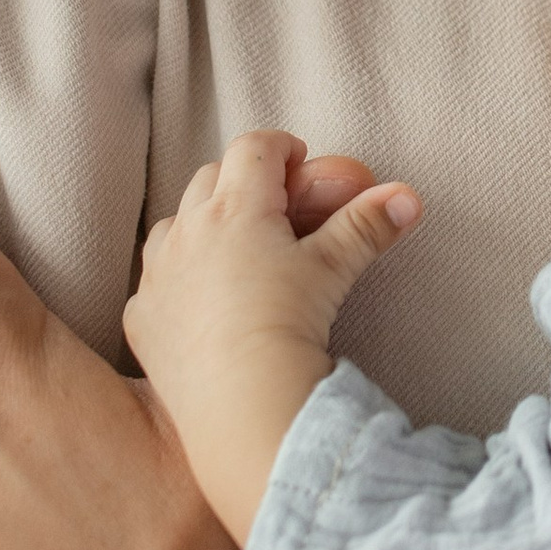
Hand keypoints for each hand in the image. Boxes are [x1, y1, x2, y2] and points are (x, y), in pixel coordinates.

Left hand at [126, 131, 419, 539]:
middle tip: (274, 202)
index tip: (298, 160)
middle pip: (211, 178)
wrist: (241, 400)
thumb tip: (409, 197)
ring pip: (174, 224)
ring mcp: (158, 272)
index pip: (254, 149)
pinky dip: (176, 280)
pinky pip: (153, 282)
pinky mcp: (141, 316)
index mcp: (236, 207)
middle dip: (242, 181)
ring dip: (201, 224)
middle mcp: (188, 230)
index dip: (281, 148)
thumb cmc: (287, 323)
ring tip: (232, 247)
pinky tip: (199, 301)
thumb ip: (368, 225)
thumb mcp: (333, 269)